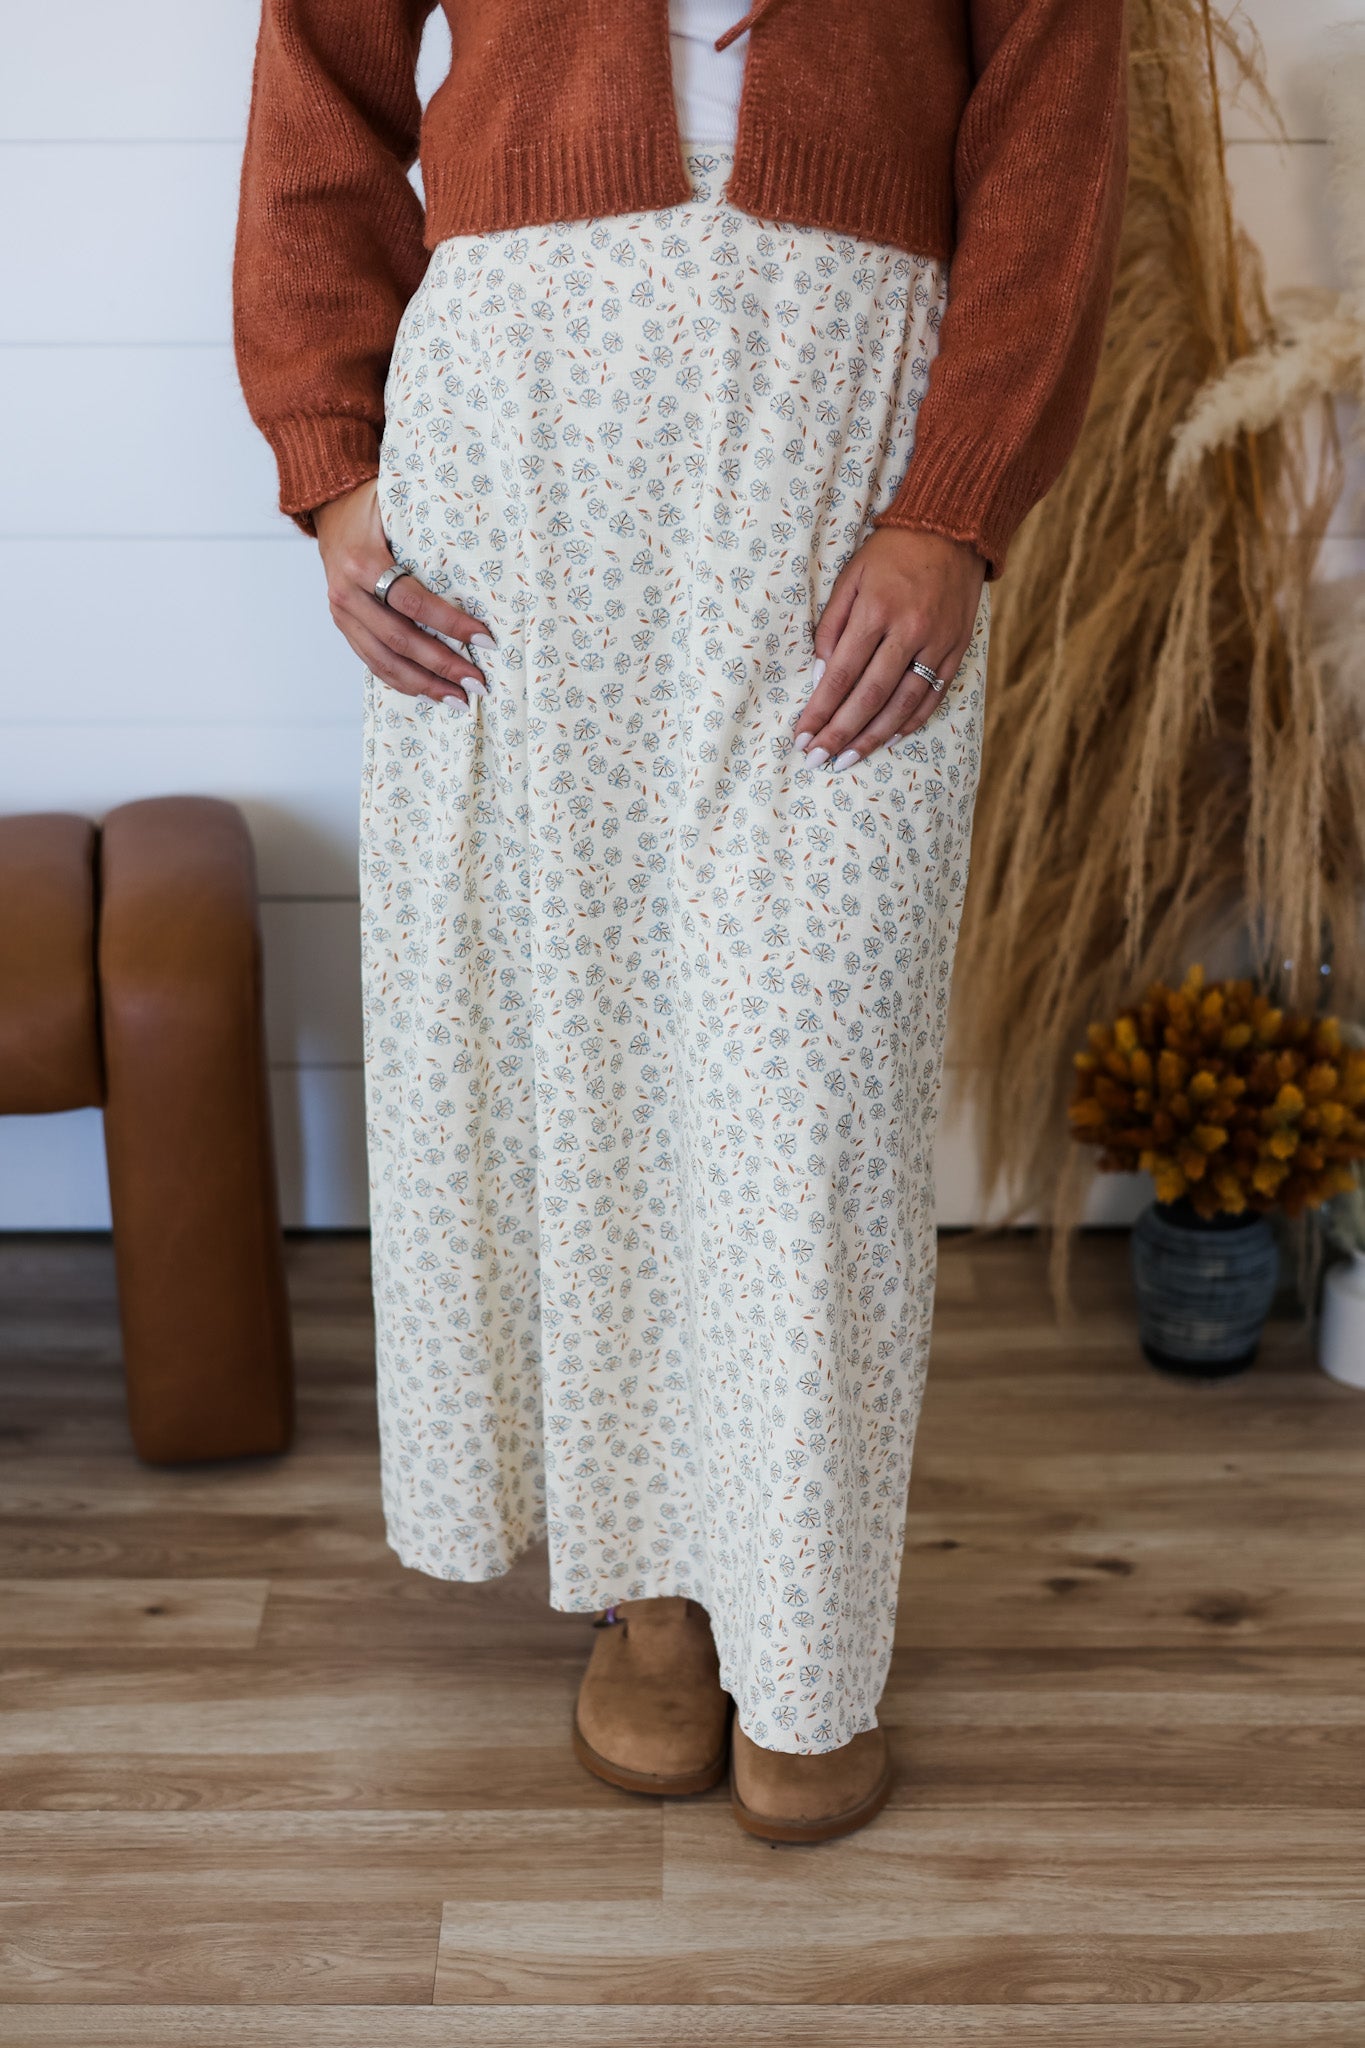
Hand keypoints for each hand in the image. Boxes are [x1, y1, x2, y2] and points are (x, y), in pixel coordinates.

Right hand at [313, 478, 494, 708]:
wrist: (327, 504)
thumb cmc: (372, 504)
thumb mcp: (398, 504)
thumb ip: (430, 528)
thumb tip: (486, 551)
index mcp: (363, 562)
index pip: (413, 603)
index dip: (451, 624)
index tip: (486, 639)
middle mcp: (347, 592)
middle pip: (400, 640)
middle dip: (442, 665)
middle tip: (478, 682)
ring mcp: (341, 613)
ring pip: (384, 661)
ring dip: (424, 685)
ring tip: (459, 699)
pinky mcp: (343, 625)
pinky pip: (372, 662)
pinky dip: (402, 681)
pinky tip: (430, 693)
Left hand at [793, 528, 985, 769]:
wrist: (953, 529)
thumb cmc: (890, 554)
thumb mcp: (851, 578)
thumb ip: (831, 627)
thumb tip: (821, 677)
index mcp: (876, 610)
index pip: (842, 674)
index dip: (820, 711)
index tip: (802, 737)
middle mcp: (909, 630)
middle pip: (869, 696)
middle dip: (840, 733)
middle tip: (818, 761)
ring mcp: (937, 642)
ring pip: (902, 704)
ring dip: (873, 738)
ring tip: (848, 760)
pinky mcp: (958, 649)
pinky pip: (933, 696)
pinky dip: (910, 722)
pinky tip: (889, 739)